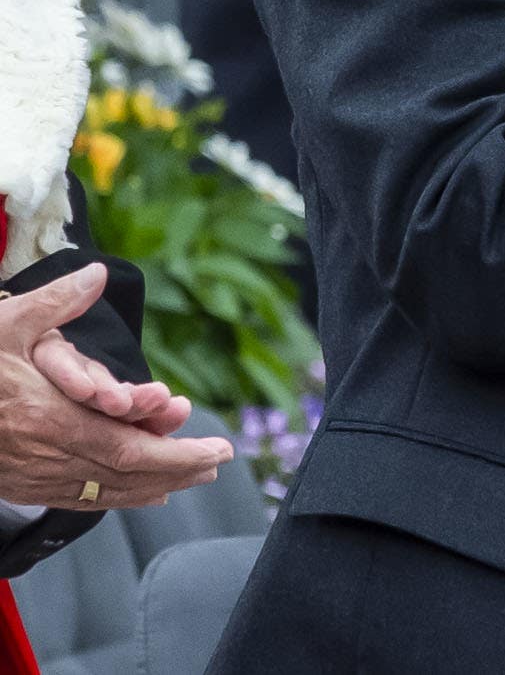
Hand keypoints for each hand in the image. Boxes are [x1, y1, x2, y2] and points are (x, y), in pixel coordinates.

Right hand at [0, 266, 230, 509]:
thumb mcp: (6, 325)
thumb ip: (55, 302)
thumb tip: (97, 273)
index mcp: (51, 420)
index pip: (130, 447)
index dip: (179, 453)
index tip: (218, 449)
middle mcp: (45, 455)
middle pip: (125, 474)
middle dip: (177, 469)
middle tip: (216, 463)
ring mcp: (29, 474)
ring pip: (101, 490)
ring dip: (149, 486)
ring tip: (187, 477)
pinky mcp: (16, 483)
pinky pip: (72, 496)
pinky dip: (110, 495)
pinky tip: (130, 489)